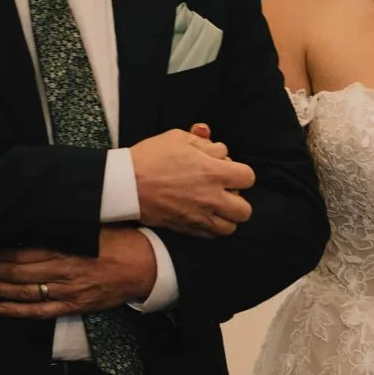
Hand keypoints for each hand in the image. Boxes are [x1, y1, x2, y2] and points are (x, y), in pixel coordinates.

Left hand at [0, 226, 155, 317]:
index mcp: (67, 248)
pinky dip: (20, 311)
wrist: (147, 266)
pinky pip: (43, 311)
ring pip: (26, 293)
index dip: (2, 252)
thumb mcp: (93, 226)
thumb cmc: (121, 241)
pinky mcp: (76, 306)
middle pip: (20, 272)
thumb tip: (40, 220)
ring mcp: (69, 291)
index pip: (26, 251)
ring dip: (0, 290)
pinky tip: (1, 308)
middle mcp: (64, 271)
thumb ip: (66, 227)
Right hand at [130, 126, 253, 236]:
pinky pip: (211, 235)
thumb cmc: (150, 157)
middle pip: (244, 210)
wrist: (125, 183)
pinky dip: (211, 227)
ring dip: (226, 217)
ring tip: (214, 206)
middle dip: (237, 199)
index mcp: (213, 172)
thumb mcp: (178, 138)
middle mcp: (211, 198)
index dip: (240, 173)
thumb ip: (204, 142)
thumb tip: (220, 151)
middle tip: (224, 192)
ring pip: (230, 227)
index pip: (248, 178)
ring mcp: (199, 216)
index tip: (228, 171)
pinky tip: (201, 214)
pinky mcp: (186, 228)